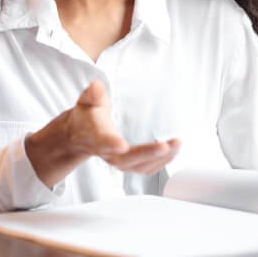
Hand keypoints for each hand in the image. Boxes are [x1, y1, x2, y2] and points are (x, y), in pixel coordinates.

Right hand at [64, 81, 180, 174]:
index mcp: (96, 136)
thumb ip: (93, 94)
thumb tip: (97, 87)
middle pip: (126, 159)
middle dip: (147, 153)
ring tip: (176, 144)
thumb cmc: (87, 116)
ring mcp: (119, 161)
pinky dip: (161, 163)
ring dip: (160, 159)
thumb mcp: (87, 101)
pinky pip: (145, 169)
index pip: (102, 141)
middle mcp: (107, 153)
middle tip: (165, 146)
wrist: (81, 135)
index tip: (121, 144)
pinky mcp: (129, 165)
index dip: (111, 143)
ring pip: (139, 167)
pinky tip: (172, 152)